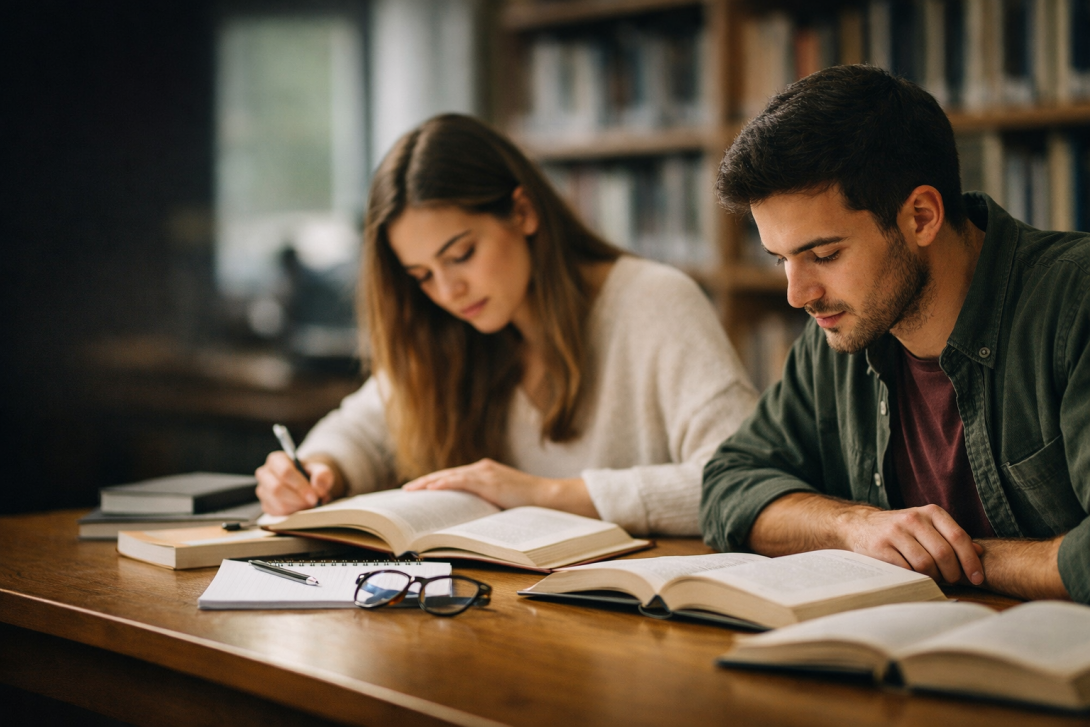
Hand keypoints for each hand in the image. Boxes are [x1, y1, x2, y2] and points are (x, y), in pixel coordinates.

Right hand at [255, 452, 336, 515]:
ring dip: (297, 507)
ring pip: (278, 503)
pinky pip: (277, 513)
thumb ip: (322, 475)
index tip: (314, 496)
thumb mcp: (320, 469)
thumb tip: (318, 490)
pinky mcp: (265, 505)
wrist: (305, 482)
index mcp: (277, 460)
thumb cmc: (310, 474)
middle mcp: (265, 473)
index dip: (300, 486)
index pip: (285, 472)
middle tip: (313, 503)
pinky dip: (292, 514)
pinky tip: (300, 508)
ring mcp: (263, 490)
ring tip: (309, 505)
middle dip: (298, 499)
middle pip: (277, 489)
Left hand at [402, 458, 598, 516]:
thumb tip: (465, 517)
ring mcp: (484, 472)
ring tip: (412, 490)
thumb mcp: (501, 500)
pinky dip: (444, 484)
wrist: (546, 497)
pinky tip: (431, 489)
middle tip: (407, 490)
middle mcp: (482, 468)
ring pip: (449, 476)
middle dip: (425, 482)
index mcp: (484, 471)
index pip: (453, 477)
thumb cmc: (527, 503)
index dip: (434, 482)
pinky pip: (460, 481)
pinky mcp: (488, 480)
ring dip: (429, 483)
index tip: (418, 490)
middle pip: (446, 474)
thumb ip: (484, 502)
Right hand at [839, 503, 984, 584]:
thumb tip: (979, 552)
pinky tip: (916, 577)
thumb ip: (951, 538)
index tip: (976, 578)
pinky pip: (906, 570)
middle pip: (943, 553)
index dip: (970, 561)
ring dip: (934, 578)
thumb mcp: (928, 527)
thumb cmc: (901, 530)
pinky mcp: (880, 548)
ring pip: (925, 564)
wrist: (860, 525)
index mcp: (930, 512)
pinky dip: (915, 578)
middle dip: (952, 573)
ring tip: (933, 578)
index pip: (958, 537)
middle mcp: (913, 519)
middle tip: (951, 580)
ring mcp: (895, 533)